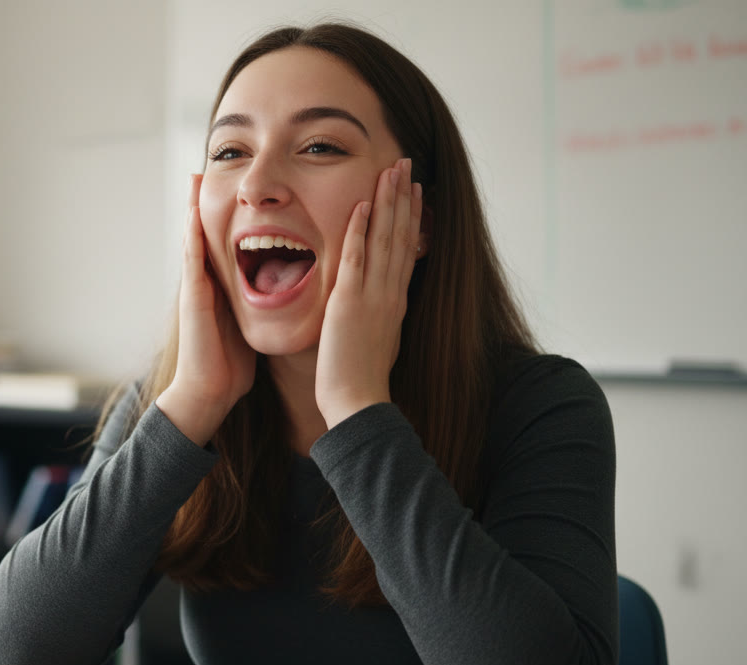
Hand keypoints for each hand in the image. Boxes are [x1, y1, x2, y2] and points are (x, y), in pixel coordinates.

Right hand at [156, 174, 255, 445]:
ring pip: (194, 240)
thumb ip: (260, 305)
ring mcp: (196, 289)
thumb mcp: (250, 323)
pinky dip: (190, 237)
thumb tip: (286, 290)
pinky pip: (191, 262)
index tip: (242, 186)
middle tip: (208, 166)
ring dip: (192, 209)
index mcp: (224, 286)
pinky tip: (190, 215)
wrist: (211, 390)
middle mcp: (207, 282)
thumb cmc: (232, 362)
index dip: (234, 215)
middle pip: (206, 233)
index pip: (228, 242)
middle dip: (206, 202)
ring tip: (194, 178)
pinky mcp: (193, 299)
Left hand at [315, 158, 422, 427]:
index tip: (414, 190)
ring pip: (385, 239)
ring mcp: (373, 296)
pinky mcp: (350, 302)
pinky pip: (356, 258)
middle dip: (404, 197)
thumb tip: (379, 304)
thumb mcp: (377, 339)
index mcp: (396, 301)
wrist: (358, 401)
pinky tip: (363, 205)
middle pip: (401, 235)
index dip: (411, 217)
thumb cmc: (360, 379)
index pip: (406, 249)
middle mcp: (390, 293)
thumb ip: (378, 316)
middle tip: (407, 164)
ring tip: (392, 170)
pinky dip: (360, 230)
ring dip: (388, 202)